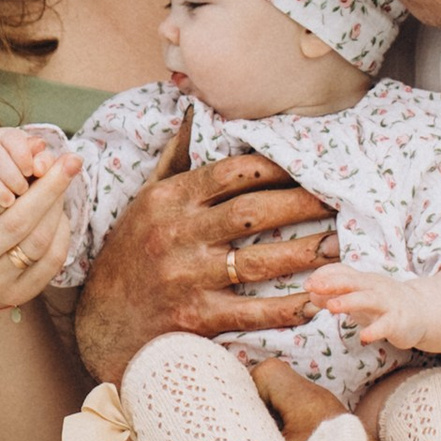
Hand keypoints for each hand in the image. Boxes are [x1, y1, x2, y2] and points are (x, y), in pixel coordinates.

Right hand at [0, 113, 77, 314]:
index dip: (14, 173)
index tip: (40, 150)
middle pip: (16, 222)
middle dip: (48, 187)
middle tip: (71, 159)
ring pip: (37, 242)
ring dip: (57, 207)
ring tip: (66, 180)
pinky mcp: (17, 295)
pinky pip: (50, 261)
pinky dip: (61, 231)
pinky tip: (61, 209)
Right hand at [72, 116, 334, 382]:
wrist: (101, 324)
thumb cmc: (128, 257)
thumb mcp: (143, 203)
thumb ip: (174, 161)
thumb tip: (194, 116)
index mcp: (169, 200)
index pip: (231, 174)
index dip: (275, 167)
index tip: (307, 165)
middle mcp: (179, 235)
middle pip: (253, 212)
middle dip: (302, 204)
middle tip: (338, 200)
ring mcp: (189, 278)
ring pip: (259, 261)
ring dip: (305, 252)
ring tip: (339, 245)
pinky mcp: (197, 318)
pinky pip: (252, 312)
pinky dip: (287, 308)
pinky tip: (315, 302)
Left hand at [304, 261, 424, 349]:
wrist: (422, 311)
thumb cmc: (383, 302)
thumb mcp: (358, 295)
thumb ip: (335, 293)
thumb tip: (311, 293)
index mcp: (363, 280)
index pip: (342, 273)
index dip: (325, 278)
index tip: (307, 284)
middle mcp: (374, 288)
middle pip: (352, 282)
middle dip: (333, 284)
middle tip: (313, 287)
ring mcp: (387, 304)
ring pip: (367, 299)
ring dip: (349, 301)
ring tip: (332, 307)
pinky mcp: (398, 322)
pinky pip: (386, 325)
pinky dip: (375, 330)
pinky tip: (364, 337)